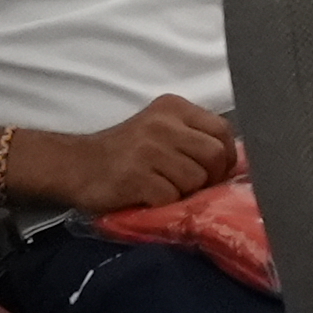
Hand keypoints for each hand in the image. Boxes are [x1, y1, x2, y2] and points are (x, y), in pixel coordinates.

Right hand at [17, 94, 236, 212]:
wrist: (76, 165)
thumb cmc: (126, 152)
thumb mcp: (161, 130)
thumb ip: (194, 137)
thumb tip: (236, 163)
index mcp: (174, 107)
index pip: (222, 130)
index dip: (226, 158)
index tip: (214, 172)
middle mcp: (163, 123)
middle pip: (214, 156)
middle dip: (209, 178)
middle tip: (192, 187)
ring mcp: (148, 149)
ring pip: (195, 180)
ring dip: (184, 193)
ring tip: (163, 189)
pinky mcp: (135, 177)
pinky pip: (170, 198)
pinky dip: (163, 205)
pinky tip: (147, 197)